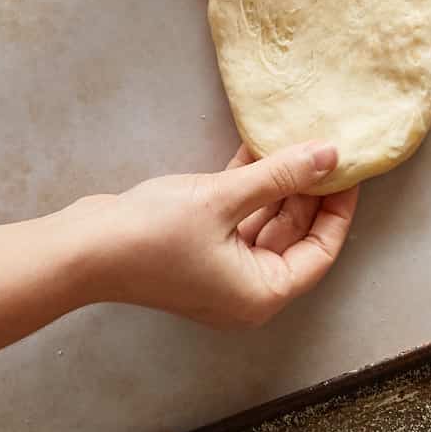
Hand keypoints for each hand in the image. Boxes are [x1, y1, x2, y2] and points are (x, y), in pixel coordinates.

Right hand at [70, 140, 358, 326]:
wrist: (81, 249)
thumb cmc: (153, 235)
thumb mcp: (225, 199)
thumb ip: (280, 176)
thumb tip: (329, 155)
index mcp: (261, 293)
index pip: (320, 252)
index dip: (338, 209)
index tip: (349, 170)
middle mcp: (245, 289)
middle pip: (293, 236)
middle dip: (307, 191)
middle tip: (323, 146)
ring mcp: (219, 271)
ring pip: (264, 223)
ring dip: (276, 184)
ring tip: (293, 138)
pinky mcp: (197, 250)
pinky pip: (236, 217)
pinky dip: (247, 187)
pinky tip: (257, 146)